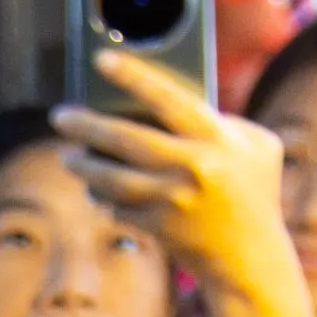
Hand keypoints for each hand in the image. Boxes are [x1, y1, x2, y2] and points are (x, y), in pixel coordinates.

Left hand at [50, 51, 292, 300]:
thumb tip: (173, 106)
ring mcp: (173, 200)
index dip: (132, 75)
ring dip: (84, 166)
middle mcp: (193, 167)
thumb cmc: (255, 190)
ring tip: (67, 155)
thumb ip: (224, 120)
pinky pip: (117, 206)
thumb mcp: (257, 145)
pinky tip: (92, 187)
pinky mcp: (157, 228)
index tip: (100, 60)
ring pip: (113, 178)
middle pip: (126, 139)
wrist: (250, 257)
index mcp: (217, 138)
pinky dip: (102, 197)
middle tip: (60, 116)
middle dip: (87, 125)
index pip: (167, 98)